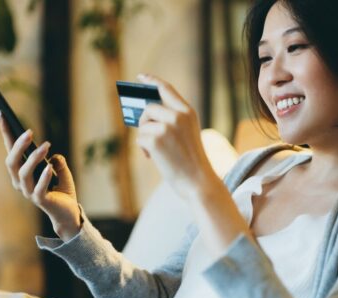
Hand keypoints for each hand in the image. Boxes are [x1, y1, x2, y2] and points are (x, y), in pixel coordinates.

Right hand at [0, 111, 81, 240]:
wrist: (68, 212)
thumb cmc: (62, 190)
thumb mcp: (60, 170)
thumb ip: (55, 160)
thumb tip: (53, 154)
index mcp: (21, 173)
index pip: (11, 150)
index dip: (6, 133)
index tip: (2, 114)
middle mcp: (20, 182)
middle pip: (11, 161)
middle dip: (18, 145)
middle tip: (30, 132)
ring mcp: (28, 192)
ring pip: (23, 173)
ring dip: (34, 158)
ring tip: (46, 146)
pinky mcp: (40, 200)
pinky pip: (38, 188)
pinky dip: (44, 176)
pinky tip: (50, 166)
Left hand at [135, 74, 215, 197]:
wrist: (198, 181)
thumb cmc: (191, 160)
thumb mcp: (187, 133)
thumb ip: (171, 119)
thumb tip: (144, 113)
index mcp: (188, 112)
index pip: (167, 89)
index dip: (152, 81)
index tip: (141, 77)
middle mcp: (178, 116)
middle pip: (149, 108)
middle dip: (145, 122)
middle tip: (149, 135)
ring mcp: (167, 127)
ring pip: (143, 125)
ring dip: (145, 138)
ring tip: (157, 152)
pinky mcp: (155, 140)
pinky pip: (140, 138)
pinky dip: (143, 149)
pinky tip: (154, 158)